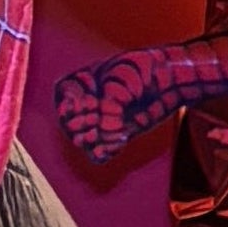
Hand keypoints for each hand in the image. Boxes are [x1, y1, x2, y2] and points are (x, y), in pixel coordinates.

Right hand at [56, 52, 171, 168]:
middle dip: (80, 124)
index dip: (71, 106)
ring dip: (92, 140)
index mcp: (80, 83)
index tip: (91, 102)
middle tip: (97, 116)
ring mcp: (99, 122)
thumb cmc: (140, 72)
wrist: (166, 79)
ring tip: (110, 131)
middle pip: (67, 124)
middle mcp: (85, 105)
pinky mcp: (112, 136)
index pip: (62, 99)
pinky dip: (106, 150)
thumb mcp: (118, 83)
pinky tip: (122, 140)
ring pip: (81, 141)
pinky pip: (98, 154)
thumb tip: (104, 132)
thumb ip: (106, 107)